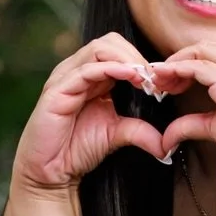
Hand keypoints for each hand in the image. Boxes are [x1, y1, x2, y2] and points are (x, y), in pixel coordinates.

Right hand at [11, 32, 167, 195]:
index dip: (141, 61)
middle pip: (110, 42)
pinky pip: (85, 70)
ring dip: (127, 59)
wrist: (50, 172)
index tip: (160, 82)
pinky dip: (110, 69)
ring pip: (99, 49)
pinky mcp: (57, 90)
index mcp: (91, 77)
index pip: (117, 50)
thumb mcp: (116, 136)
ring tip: (145, 78)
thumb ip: (140, 132)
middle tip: (154, 78)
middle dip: (136, 56)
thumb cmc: (76, 150)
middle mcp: (77, 71)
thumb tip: (166, 144)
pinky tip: (130, 77)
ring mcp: (65, 78)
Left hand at [155, 42, 215, 185]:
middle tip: (159, 78)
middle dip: (178, 60)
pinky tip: (164, 80)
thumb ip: (195, 123)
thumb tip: (168, 137)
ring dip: (174, 64)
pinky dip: (177, 71)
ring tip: (157, 80)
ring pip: (199, 52)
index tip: (172, 80)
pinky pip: (197, 67)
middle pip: (205, 47)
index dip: (190, 62)